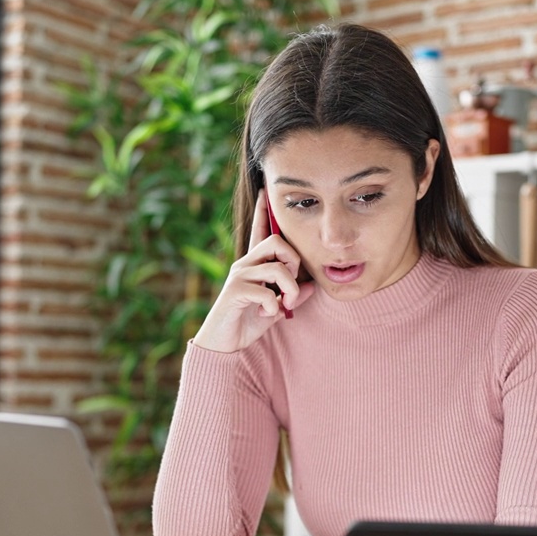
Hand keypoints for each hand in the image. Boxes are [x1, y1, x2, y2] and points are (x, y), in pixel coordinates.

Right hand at [192, 190, 314, 352]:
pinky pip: (265, 292)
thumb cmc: (248, 323)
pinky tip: (267, 314)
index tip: (265, 190)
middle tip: (292, 286)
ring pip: (276, 268)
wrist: (224, 345)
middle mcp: (245, 265)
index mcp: (254, 265)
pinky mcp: (235, 292)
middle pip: (276, 242)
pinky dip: (274, 306)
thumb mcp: (276, 308)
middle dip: (294, 261)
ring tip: (284, 305)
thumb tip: (312, 285)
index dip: (263, 211)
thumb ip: (292, 295)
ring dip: (290, 290)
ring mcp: (239, 276)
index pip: (260, 232)